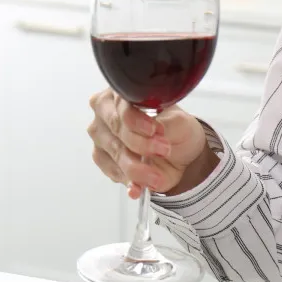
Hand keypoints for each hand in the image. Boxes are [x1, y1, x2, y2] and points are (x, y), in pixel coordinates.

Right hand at [87, 89, 217, 198]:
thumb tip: (157, 132)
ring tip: (156, 176)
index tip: (156, 130)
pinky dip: (128, 181)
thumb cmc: (176, 129)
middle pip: (117, 128)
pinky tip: (138, 187)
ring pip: (115, 152)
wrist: (179, 152)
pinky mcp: (103, 158)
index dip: (137, 119)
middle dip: (141, 144)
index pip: (122, 104)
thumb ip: (168, 123)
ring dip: (136, 168)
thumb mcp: (180, 122)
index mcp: (122, 94)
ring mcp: (101, 135)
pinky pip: (112, 171)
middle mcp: (106, 111)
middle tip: (164, 150)